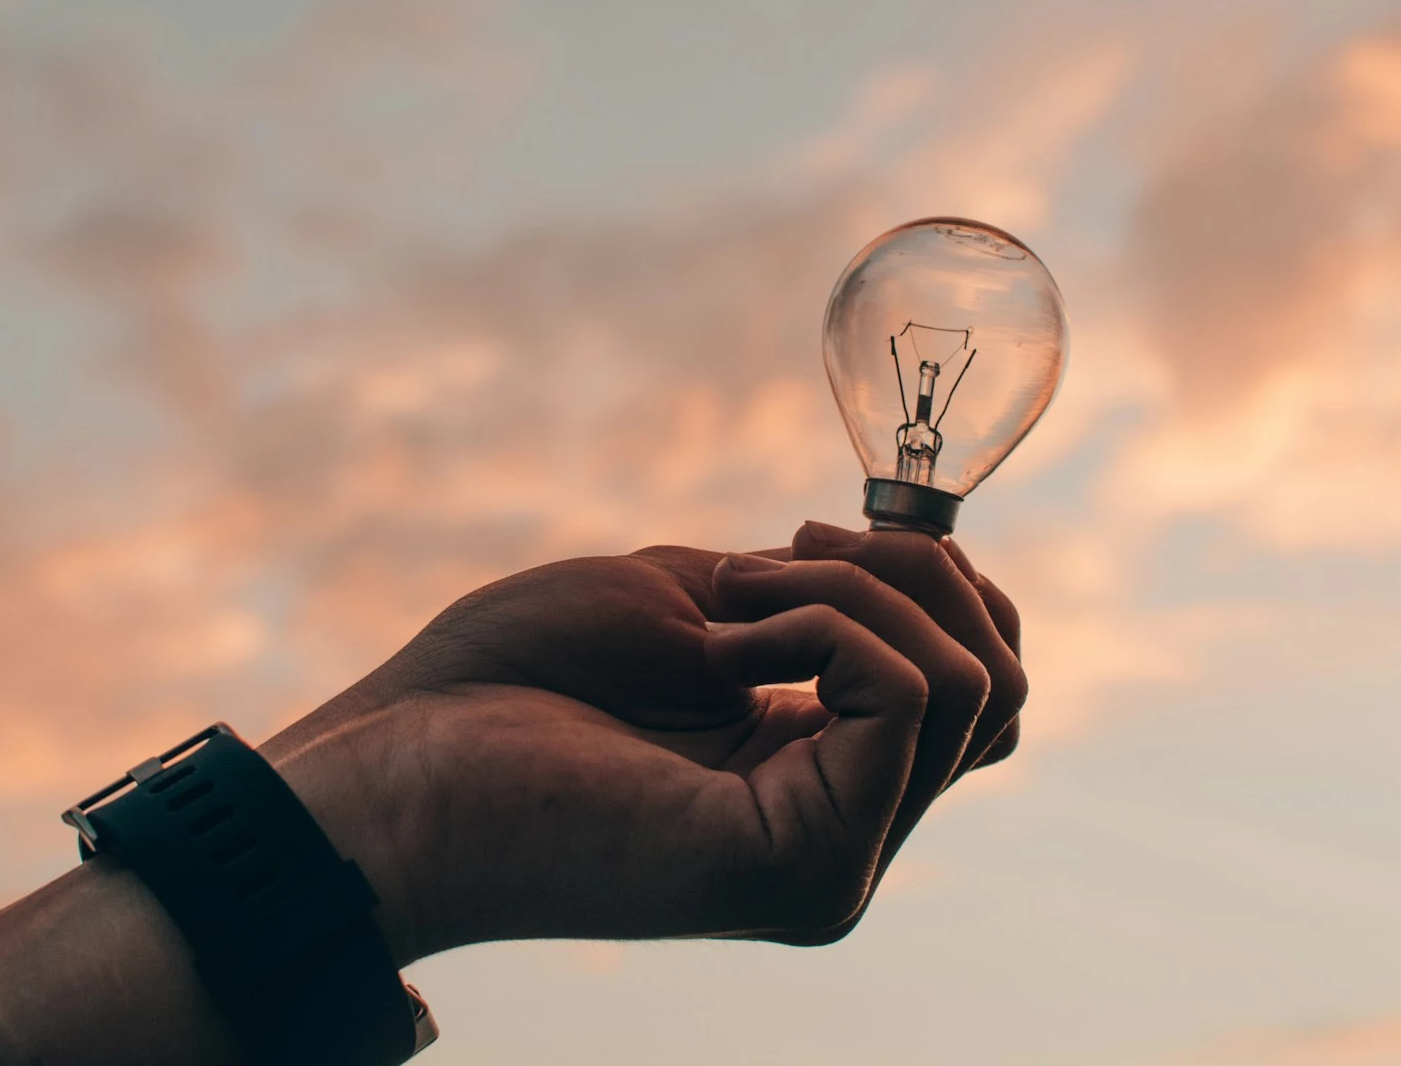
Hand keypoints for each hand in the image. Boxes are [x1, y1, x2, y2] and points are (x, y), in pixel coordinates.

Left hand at [264, 522, 1027, 961]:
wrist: (398, 761)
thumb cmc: (517, 677)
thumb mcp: (705, 604)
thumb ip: (826, 605)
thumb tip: (932, 573)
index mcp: (818, 776)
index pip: (978, 691)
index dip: (940, 583)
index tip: (811, 533)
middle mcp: (843, 831)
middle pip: (1002, 691)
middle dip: (923, 570)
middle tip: (790, 547)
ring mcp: (831, 861)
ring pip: (973, 688)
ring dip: (864, 590)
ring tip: (733, 596)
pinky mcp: (803, 867)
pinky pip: (906, 700)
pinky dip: (829, 624)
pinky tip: (723, 642)